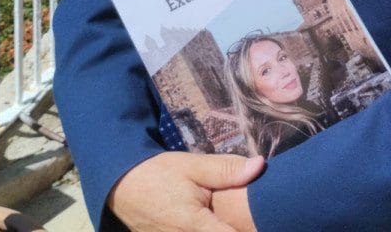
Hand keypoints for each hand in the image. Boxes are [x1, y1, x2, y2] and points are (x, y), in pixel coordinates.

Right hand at [107, 151, 264, 231]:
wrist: (123, 186)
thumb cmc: (159, 174)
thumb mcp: (193, 166)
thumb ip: (226, 170)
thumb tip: (260, 165)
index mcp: (195, 225)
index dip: (251, 230)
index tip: (267, 222)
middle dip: (239, 230)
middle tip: (256, 219)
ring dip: (225, 230)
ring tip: (240, 222)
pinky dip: (212, 231)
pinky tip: (221, 223)